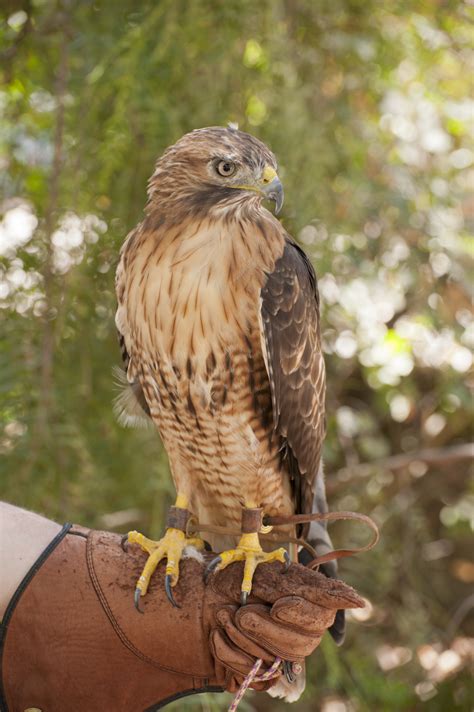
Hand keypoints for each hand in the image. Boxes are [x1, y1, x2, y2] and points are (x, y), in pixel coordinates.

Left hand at [205, 559, 363, 692]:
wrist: (200, 592)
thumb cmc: (240, 575)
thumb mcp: (272, 572)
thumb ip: (312, 586)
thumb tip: (358, 602)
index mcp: (311, 605)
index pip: (321, 617)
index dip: (299, 613)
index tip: (278, 605)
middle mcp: (301, 633)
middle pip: (300, 644)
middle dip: (265, 627)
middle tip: (243, 610)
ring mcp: (280, 654)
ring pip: (275, 659)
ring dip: (243, 636)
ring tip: (227, 614)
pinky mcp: (257, 671)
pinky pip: (251, 674)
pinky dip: (228, 651)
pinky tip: (218, 633)